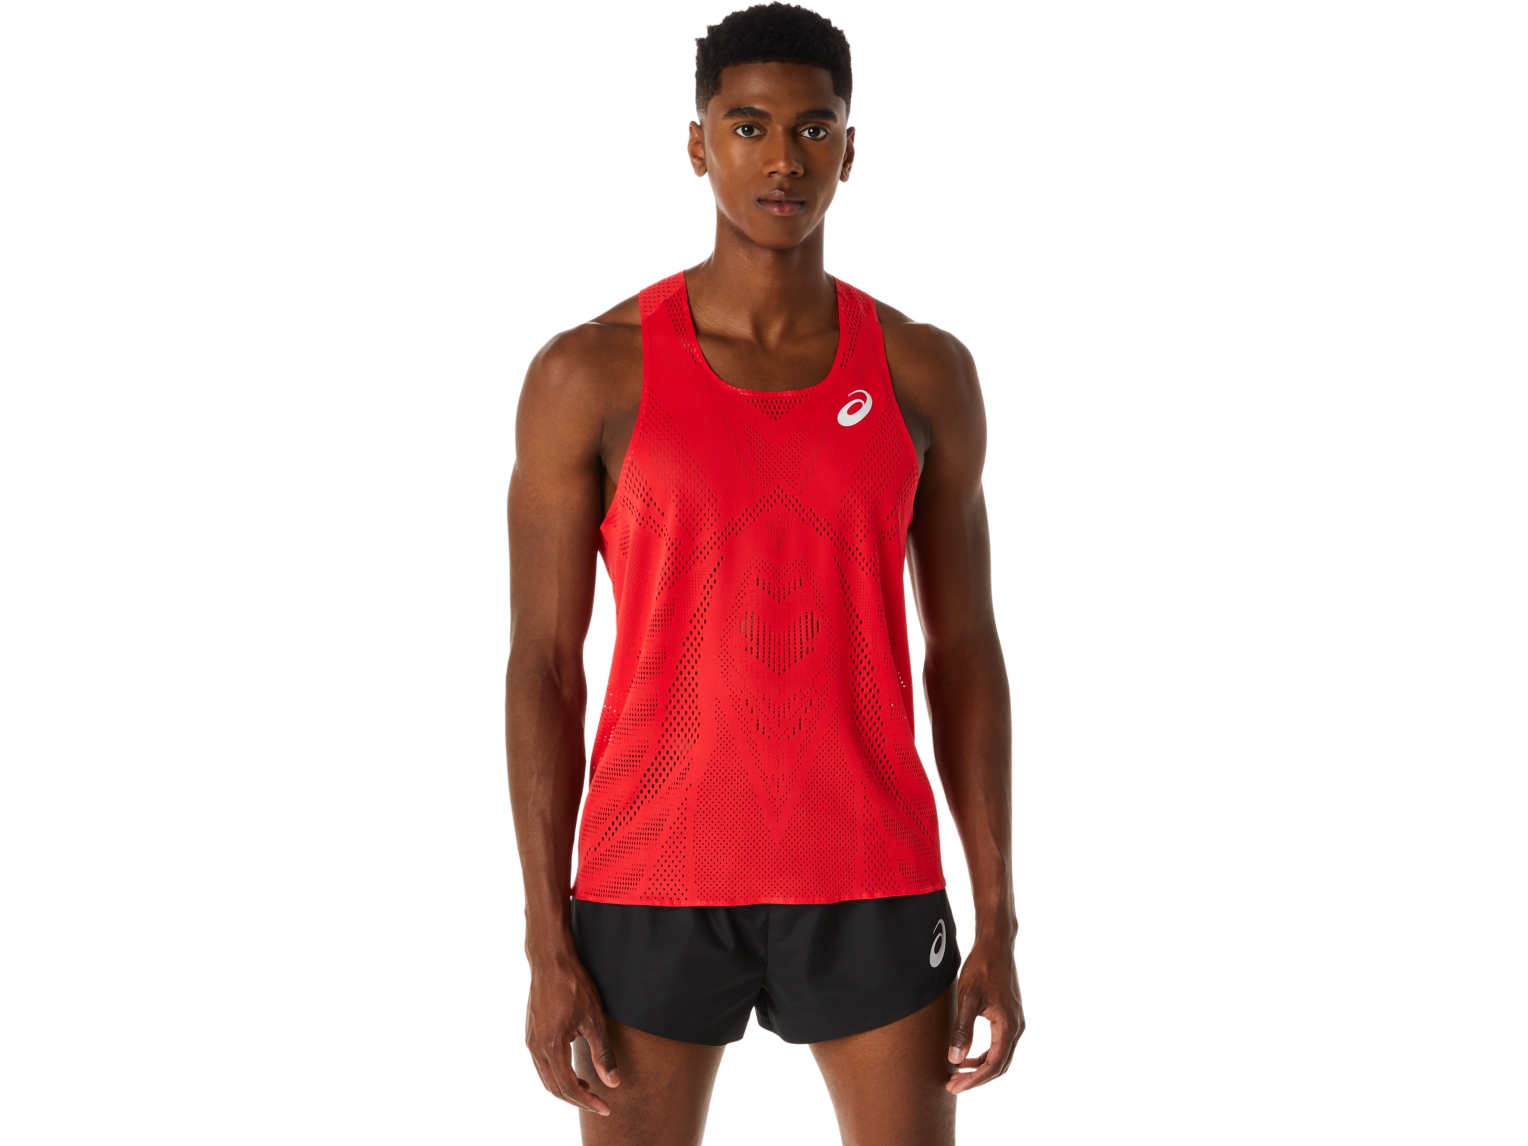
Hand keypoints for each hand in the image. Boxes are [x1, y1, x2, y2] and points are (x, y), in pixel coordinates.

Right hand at [525, 946, 620, 1114]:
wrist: (550, 961)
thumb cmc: (574, 986)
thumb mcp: (594, 1020)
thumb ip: (602, 1054)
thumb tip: (612, 1083)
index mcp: (551, 1046)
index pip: (568, 1087)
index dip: (587, 1101)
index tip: (605, 1107)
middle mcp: (535, 1048)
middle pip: (554, 1088)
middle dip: (576, 1099)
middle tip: (599, 1103)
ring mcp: (530, 1041)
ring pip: (545, 1078)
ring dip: (565, 1088)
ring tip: (588, 1088)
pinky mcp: (530, 1034)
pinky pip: (541, 1065)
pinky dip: (556, 1075)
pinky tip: (572, 1070)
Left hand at [946, 938, 1024, 1093]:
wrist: (996, 945)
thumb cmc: (981, 968)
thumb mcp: (968, 998)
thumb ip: (962, 1029)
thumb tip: (955, 1059)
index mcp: (1008, 1026)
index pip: (992, 1065)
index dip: (973, 1080)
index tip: (953, 1086)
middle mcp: (1016, 1027)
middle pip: (999, 1065)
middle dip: (976, 1079)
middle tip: (952, 1085)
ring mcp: (1015, 1022)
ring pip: (1000, 1057)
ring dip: (980, 1068)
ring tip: (957, 1073)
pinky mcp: (1010, 1016)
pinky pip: (999, 1045)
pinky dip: (984, 1055)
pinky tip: (966, 1055)